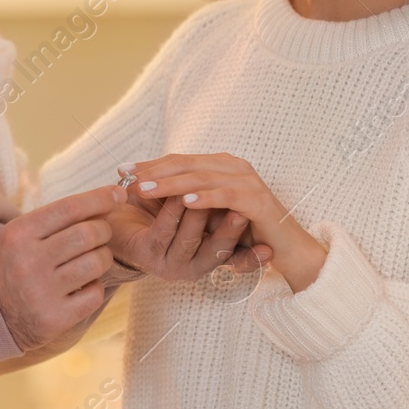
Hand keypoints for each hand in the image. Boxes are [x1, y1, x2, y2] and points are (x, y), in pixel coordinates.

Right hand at [0, 183, 123, 349]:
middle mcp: (29, 262)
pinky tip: (82, 286)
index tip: (118, 194)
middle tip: (101, 234)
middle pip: (89, 234)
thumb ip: (56, 219)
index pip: (69, 208)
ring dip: (103, 258)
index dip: (100, 198)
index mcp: (19, 234)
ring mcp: (42, 292)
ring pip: (97, 262)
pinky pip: (95, 293)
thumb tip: (106, 200)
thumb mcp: (21, 235)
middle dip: (104, 230)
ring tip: (92, 260)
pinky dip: (95, 287)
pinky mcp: (55, 318)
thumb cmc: (14, 264)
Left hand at [125, 154, 328, 291]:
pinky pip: (226, 196)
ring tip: (145, 190)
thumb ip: (186, 200)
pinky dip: (204, 197)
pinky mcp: (257, 201)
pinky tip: (183, 202)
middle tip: (126, 179)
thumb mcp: (210, 215)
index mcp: (221, 166)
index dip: (149, 165)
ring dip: (170, 183)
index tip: (120, 171)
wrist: (287, 247)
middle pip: (186, 163)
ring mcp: (247, 181)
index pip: (178, 160)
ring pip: (201, 177)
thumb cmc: (247, 232)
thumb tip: (145, 192)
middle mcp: (234, 167)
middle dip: (153, 171)